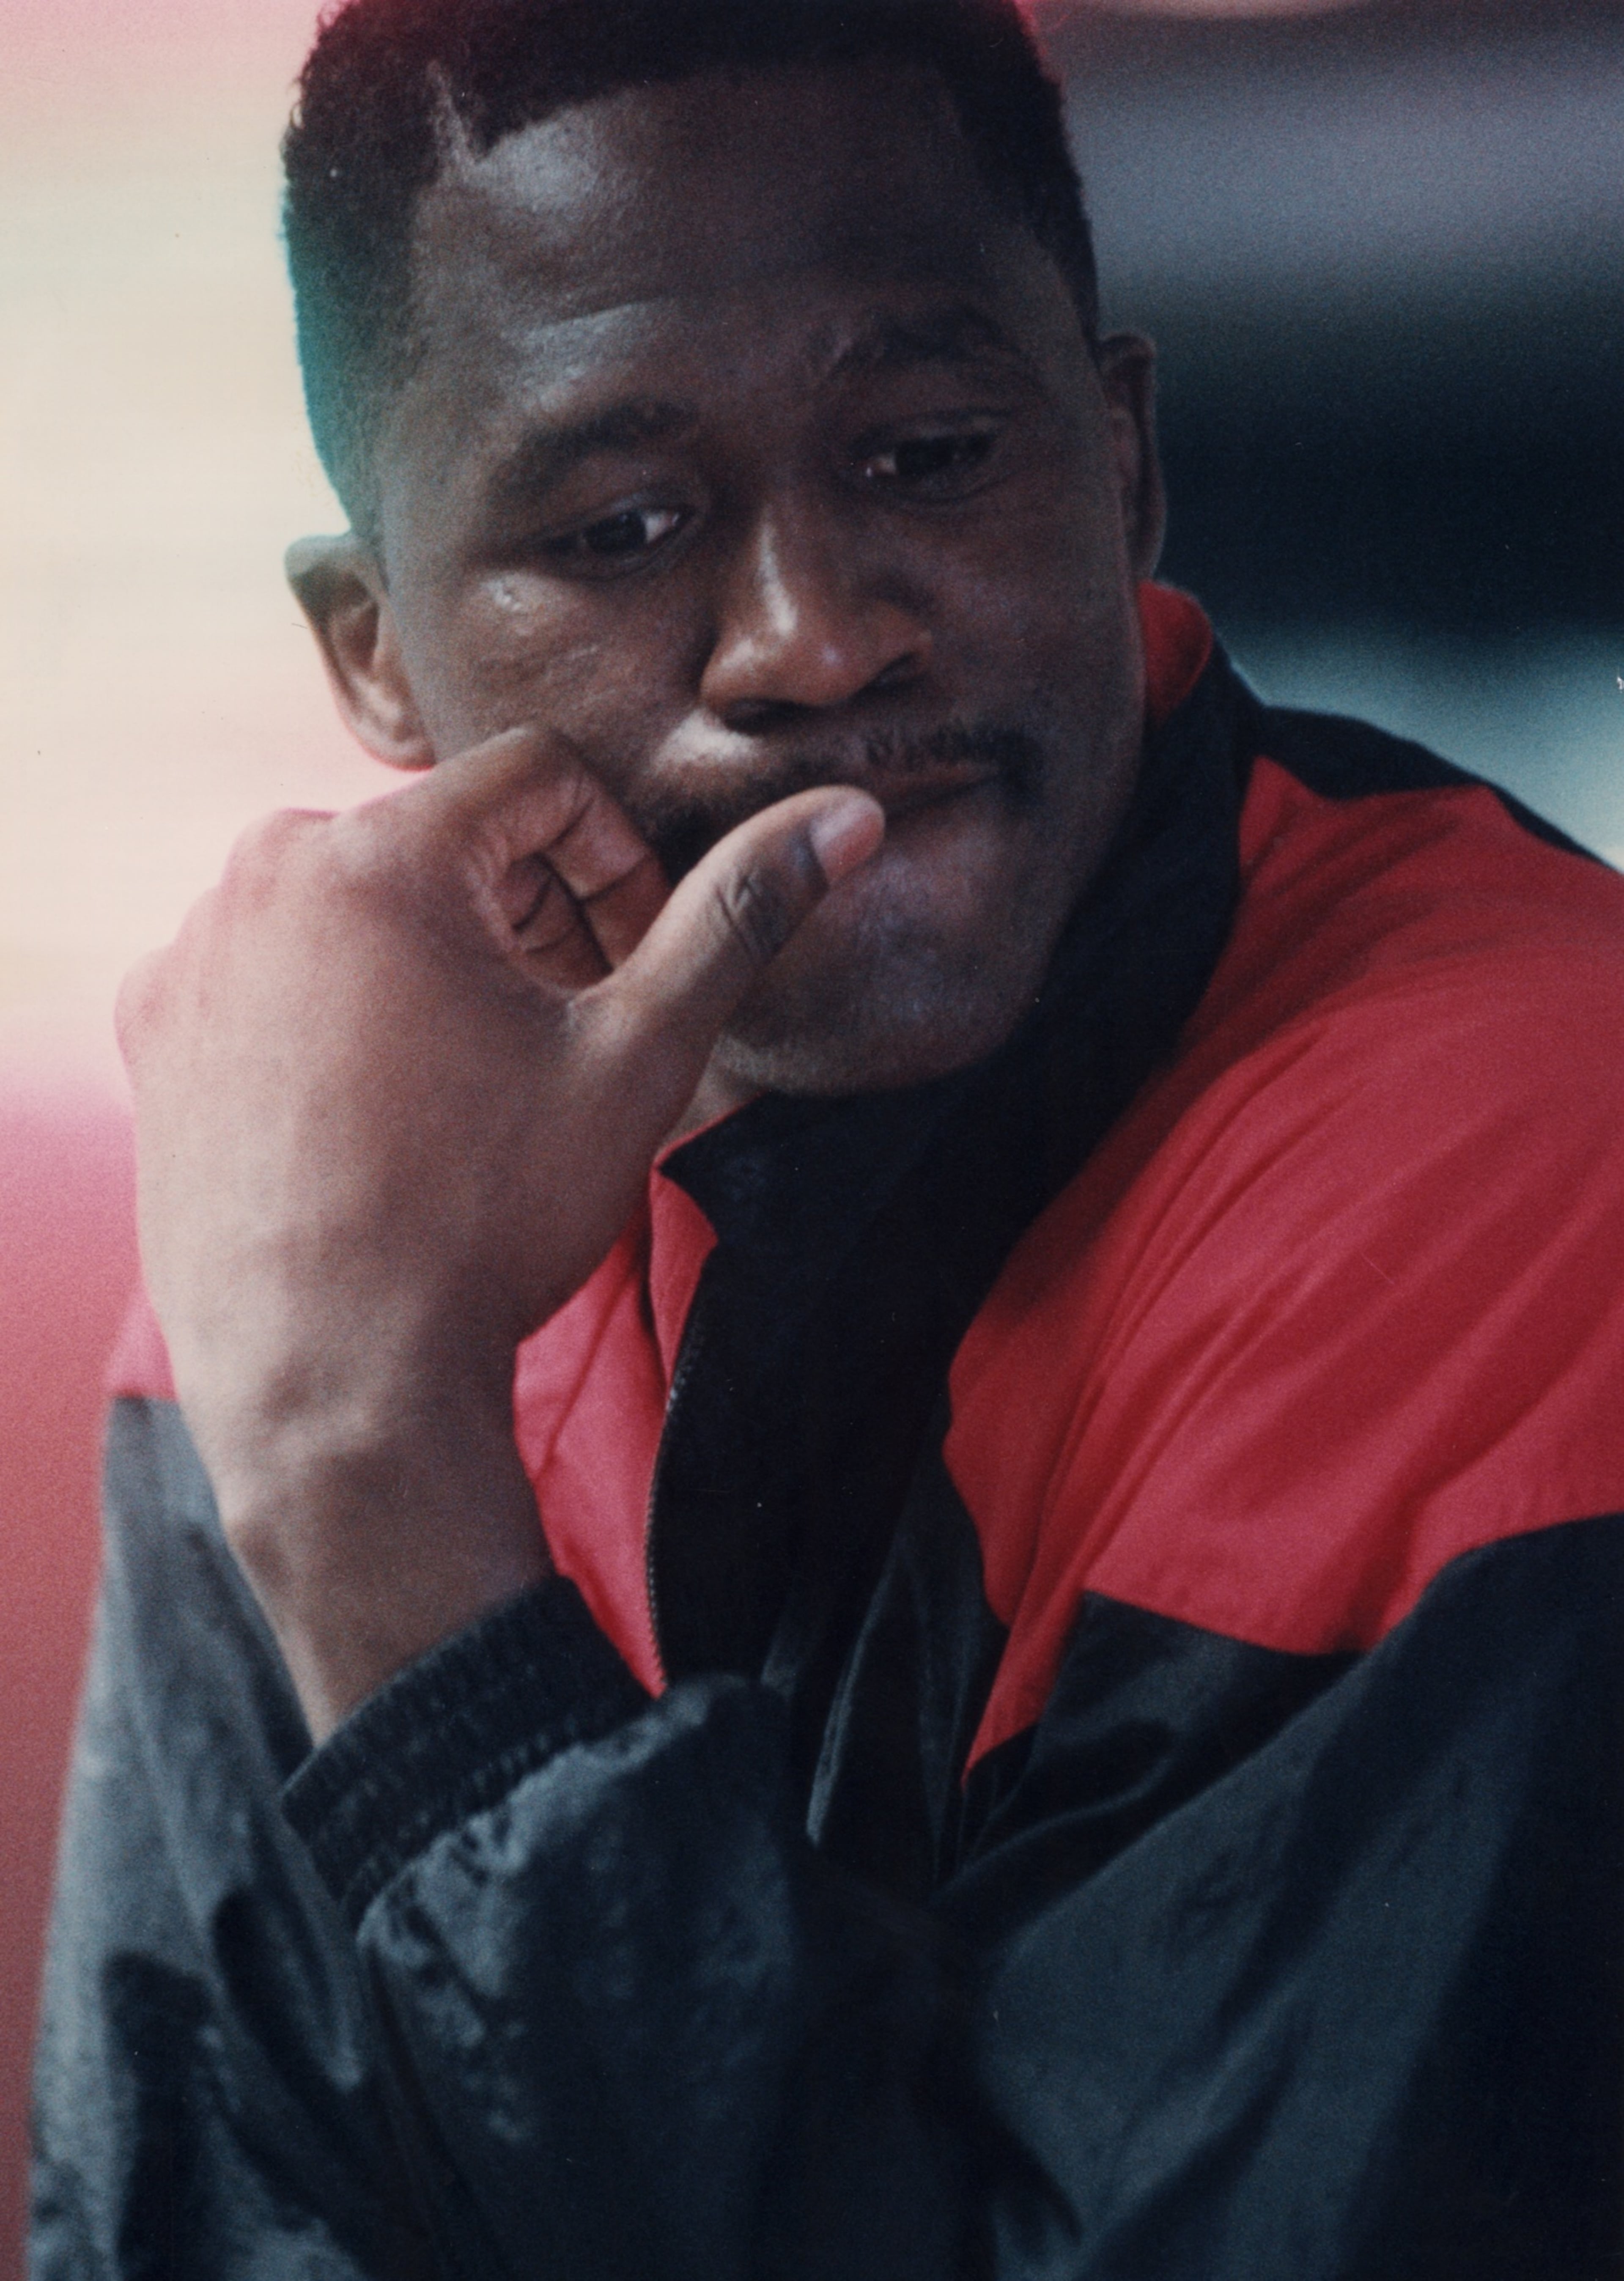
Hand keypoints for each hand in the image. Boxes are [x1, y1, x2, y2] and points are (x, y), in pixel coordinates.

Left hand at [118, 729, 882, 1735]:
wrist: (331, 1385)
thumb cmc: (486, 1219)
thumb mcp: (637, 1057)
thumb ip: (735, 917)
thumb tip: (844, 819)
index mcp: (376, 854)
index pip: (539, 778)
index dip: (615, 859)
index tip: (626, 963)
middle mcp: (260, 878)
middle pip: (442, 839)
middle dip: (527, 914)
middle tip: (563, 1034)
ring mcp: (193, 956)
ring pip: (357, 904)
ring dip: (436, 962)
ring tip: (475, 1081)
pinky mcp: (154, 1031)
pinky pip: (275, 969)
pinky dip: (341, 1009)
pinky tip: (382, 1110)